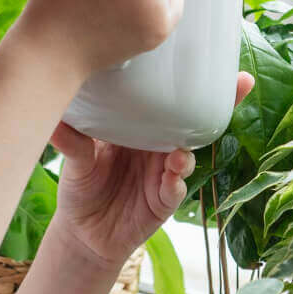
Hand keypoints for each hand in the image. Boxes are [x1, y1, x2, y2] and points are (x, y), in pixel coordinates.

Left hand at [48, 71, 256, 270]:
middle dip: (217, 104)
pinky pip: (175, 188)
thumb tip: (54, 119)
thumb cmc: (81, 187)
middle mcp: (157, 146)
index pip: (167, 100)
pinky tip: (173, 175)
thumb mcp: (75, 160)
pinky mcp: (163, 201)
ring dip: (190, 148)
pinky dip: (176, 181)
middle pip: (192, 121)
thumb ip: (72, 142)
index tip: (211, 60)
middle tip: (239, 84)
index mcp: (139, 126)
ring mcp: (163, 173)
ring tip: (182, 148)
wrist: (83, 233)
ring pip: (188, 153)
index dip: (192, 82)